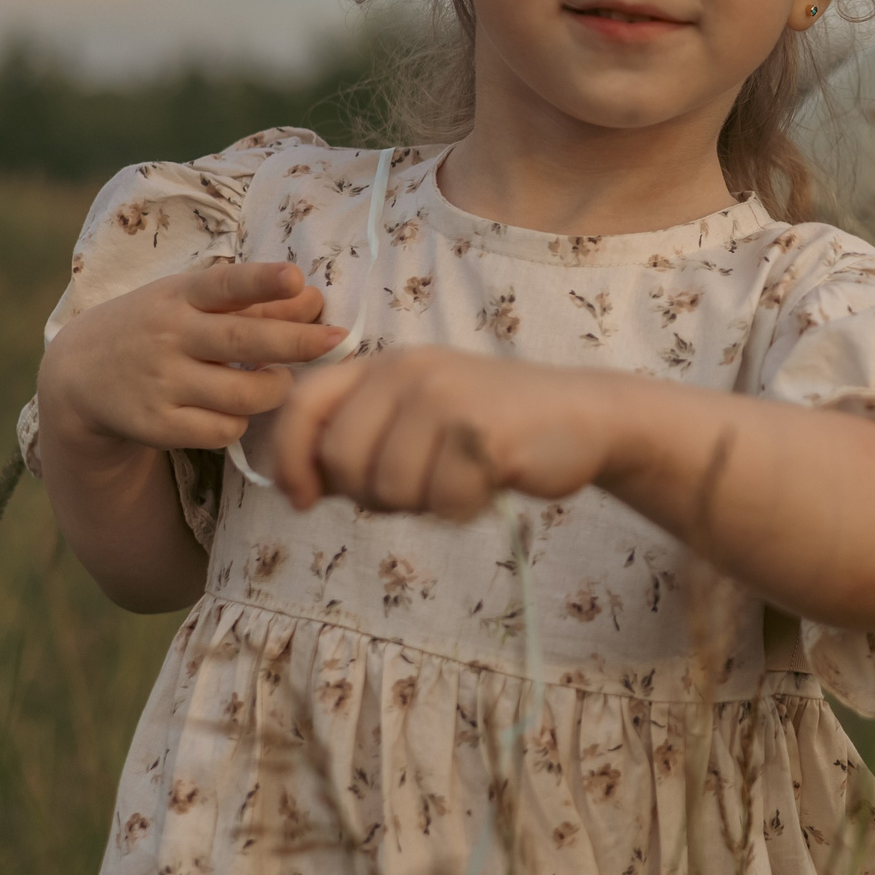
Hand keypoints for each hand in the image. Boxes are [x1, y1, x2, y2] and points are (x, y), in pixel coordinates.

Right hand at [38, 263, 346, 456]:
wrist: (77, 375)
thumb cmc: (156, 327)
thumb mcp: (190, 301)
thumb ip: (252, 301)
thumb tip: (314, 298)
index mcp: (179, 295)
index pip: (224, 284)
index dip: (261, 281)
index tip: (294, 278)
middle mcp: (169, 335)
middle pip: (244, 342)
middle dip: (296, 342)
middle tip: (336, 339)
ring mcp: (161, 382)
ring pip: (244, 394)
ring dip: (275, 389)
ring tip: (275, 381)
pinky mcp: (157, 426)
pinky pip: (223, 431)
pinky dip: (240, 422)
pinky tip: (231, 410)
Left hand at [268, 348, 617, 521]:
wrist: (585, 416)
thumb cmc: (492, 426)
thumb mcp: (417, 416)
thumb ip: (362, 438)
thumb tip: (302, 485)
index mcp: (387, 364)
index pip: (303, 404)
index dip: (288, 458)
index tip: (302, 499)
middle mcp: (411, 371)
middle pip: (342, 459)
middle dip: (370, 495)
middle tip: (416, 491)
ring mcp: (448, 398)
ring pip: (390, 489)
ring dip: (422, 505)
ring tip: (458, 482)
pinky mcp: (484, 432)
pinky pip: (444, 503)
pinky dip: (463, 510)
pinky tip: (489, 486)